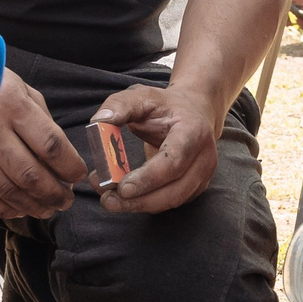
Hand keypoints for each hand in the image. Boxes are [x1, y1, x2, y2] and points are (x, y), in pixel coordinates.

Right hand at [0, 70, 85, 218]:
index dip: (71, 167)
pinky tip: (17, 209)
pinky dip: (2, 209)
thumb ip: (40, 117)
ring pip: (6, 191)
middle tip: (65, 201)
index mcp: (11, 103)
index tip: (78, 176)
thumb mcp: (15, 85)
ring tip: (46, 208)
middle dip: (55, 194)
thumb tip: (61, 156)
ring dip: (32, 206)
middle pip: (31, 175)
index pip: (51, 146)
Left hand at [91, 83, 223, 214]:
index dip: (149, 177)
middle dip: (140, 200)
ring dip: (140, 205)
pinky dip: (146, 203)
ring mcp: (202, 176)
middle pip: (174, 190)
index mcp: (193, 131)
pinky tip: (124, 197)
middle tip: (108, 200)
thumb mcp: (142, 96)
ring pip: (172, 201)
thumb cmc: (166, 105)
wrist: (194, 111)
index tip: (123, 188)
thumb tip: (98, 121)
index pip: (174, 160)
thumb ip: (120, 105)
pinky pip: (170, 202)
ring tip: (110, 200)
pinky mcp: (194, 188)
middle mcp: (203, 157)